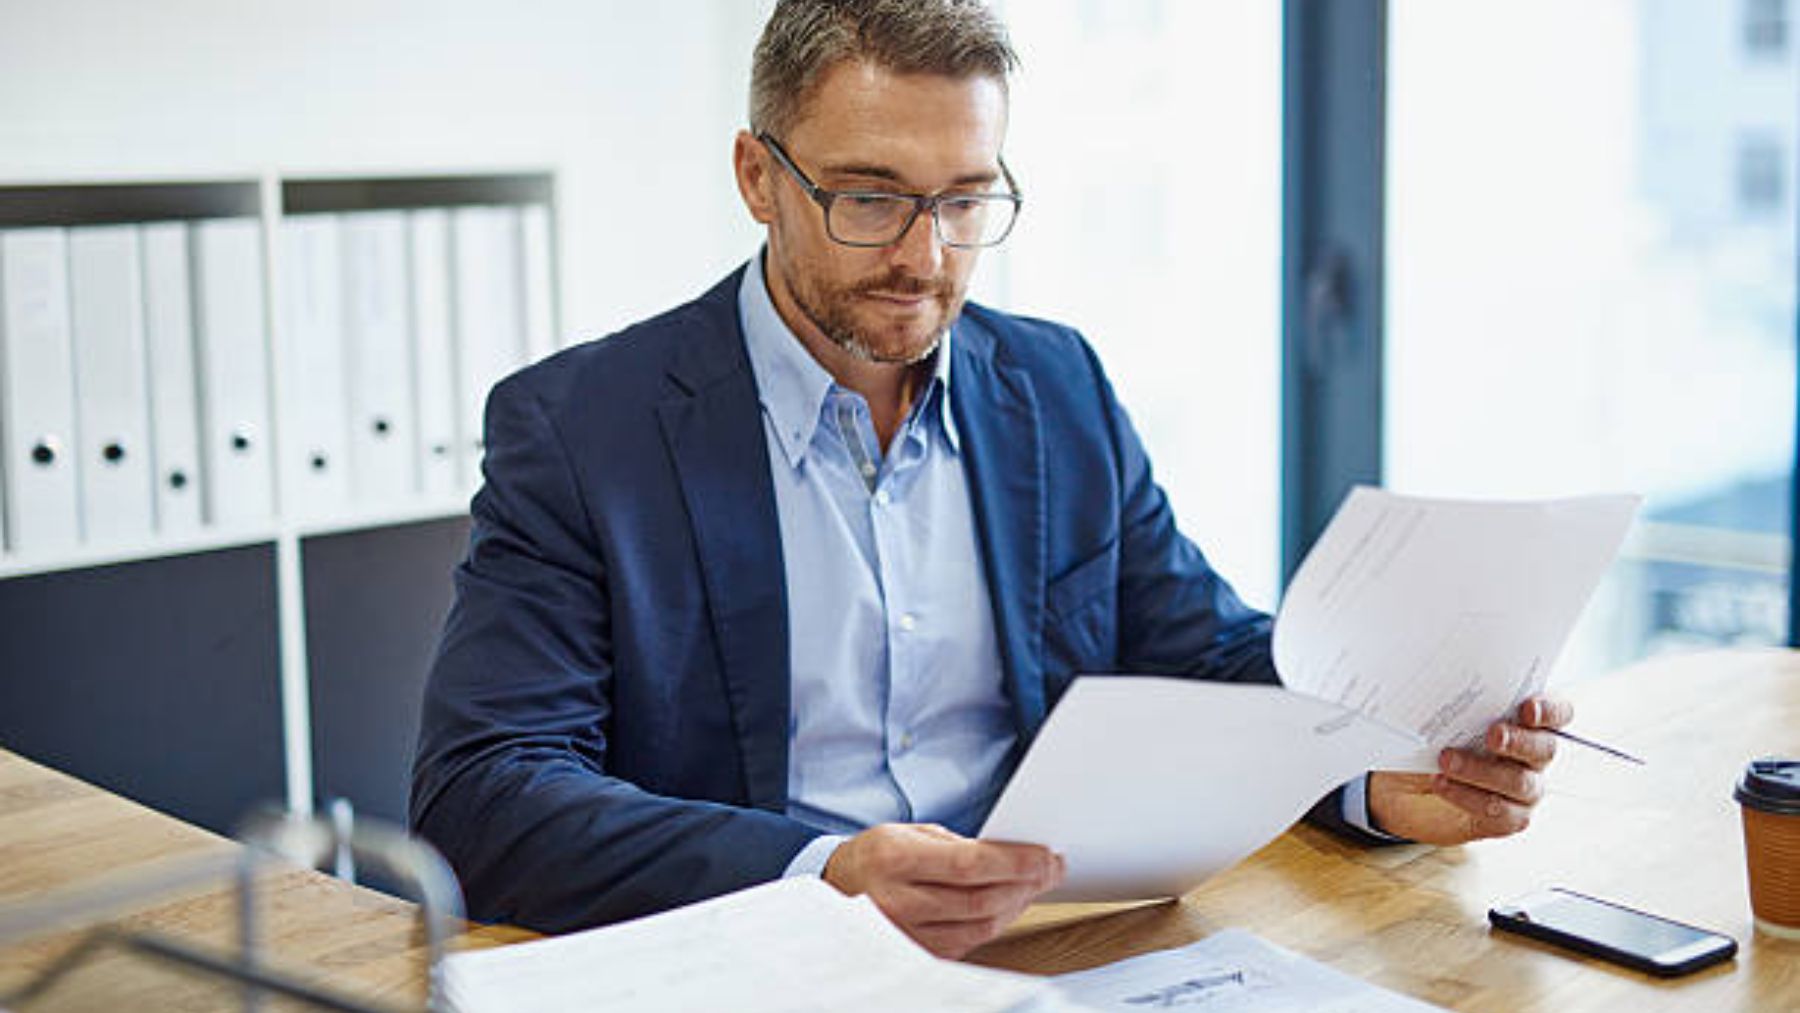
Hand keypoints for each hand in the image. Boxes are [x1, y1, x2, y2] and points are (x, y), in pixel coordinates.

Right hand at [822, 823, 1063, 958]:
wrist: (836, 888)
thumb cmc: (878, 855)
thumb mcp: (910, 834)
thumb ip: (956, 846)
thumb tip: (1012, 855)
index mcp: (895, 860)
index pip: (969, 865)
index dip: (1015, 863)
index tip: (1047, 856)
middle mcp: (898, 901)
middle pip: (980, 899)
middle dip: (1026, 883)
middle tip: (1052, 868)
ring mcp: (906, 933)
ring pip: (980, 925)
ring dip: (1016, 904)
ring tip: (1035, 884)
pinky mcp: (917, 952)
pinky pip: (969, 941)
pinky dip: (996, 922)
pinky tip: (1008, 904)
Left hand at [1368, 696, 1572, 844]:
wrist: (1409, 788)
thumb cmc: (1433, 744)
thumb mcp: (1441, 718)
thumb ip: (1458, 703)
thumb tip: (1447, 687)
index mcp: (1526, 724)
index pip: (1556, 713)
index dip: (1550, 710)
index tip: (1528, 708)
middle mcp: (1532, 757)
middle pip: (1543, 748)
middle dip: (1518, 741)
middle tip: (1493, 735)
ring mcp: (1523, 789)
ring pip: (1519, 782)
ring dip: (1482, 770)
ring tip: (1447, 760)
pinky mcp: (1507, 818)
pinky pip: (1498, 811)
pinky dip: (1467, 796)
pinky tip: (1443, 784)